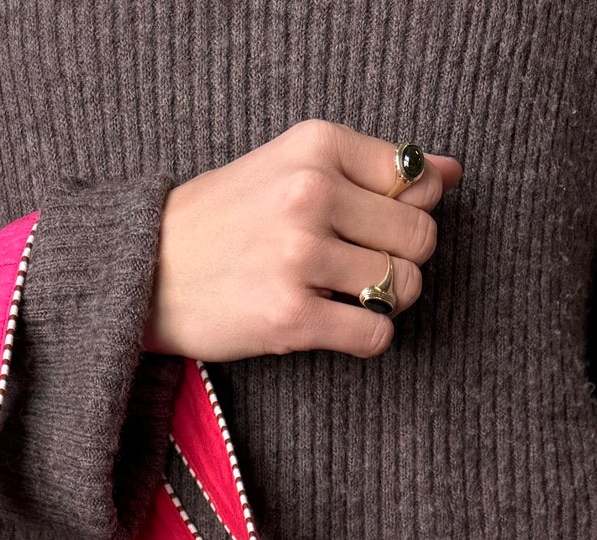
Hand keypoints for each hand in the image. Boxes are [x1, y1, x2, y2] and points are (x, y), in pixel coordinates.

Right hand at [145, 120, 461, 362]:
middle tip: (362, 269)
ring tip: (346, 297)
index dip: (407, 212)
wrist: (147, 269)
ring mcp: (299, 256)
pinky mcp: (290, 316)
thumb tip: (450, 173)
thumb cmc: (225, 221)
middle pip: (419, 236)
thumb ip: (372, 169)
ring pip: (403, 286)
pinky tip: (337, 326)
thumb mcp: (293, 168)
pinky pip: (374, 333)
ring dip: (387, 300)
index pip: (416, 181)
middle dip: (404, 260)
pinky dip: (368, 336)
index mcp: (316, 146)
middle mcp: (309, 194)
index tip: (371, 226)